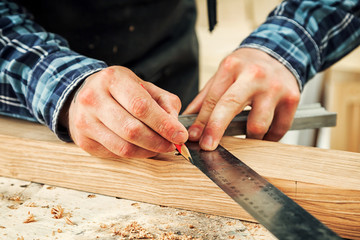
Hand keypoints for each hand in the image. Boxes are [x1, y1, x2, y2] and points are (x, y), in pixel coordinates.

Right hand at [65, 66, 187, 157]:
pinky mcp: (83, 140)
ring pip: (124, 147)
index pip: (141, 106)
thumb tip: (175, 126)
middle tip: (173, 145)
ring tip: (160, 147)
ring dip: (148, 151)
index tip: (180, 135)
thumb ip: (164, 102)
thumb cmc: (120, 90)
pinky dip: (135, 154)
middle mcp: (93, 99)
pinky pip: (115, 153)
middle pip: (132, 130)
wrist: (84, 94)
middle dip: (158, 141)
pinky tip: (143, 148)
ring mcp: (85, 121)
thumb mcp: (143, 86)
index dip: (163, 124)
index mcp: (112, 79)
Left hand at [183, 48, 299, 149]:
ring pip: (258, 125)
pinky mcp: (292, 99)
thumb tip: (188, 120)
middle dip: (217, 129)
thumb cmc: (247, 67)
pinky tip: (262, 133)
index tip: (194, 137)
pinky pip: (278, 129)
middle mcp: (254, 75)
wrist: (281, 52)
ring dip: (247, 138)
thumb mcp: (223, 73)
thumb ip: (206, 97)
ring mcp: (275, 87)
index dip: (202, 121)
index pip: (214, 99)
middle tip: (208, 147)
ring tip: (243, 135)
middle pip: (232, 107)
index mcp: (232, 67)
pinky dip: (268, 137)